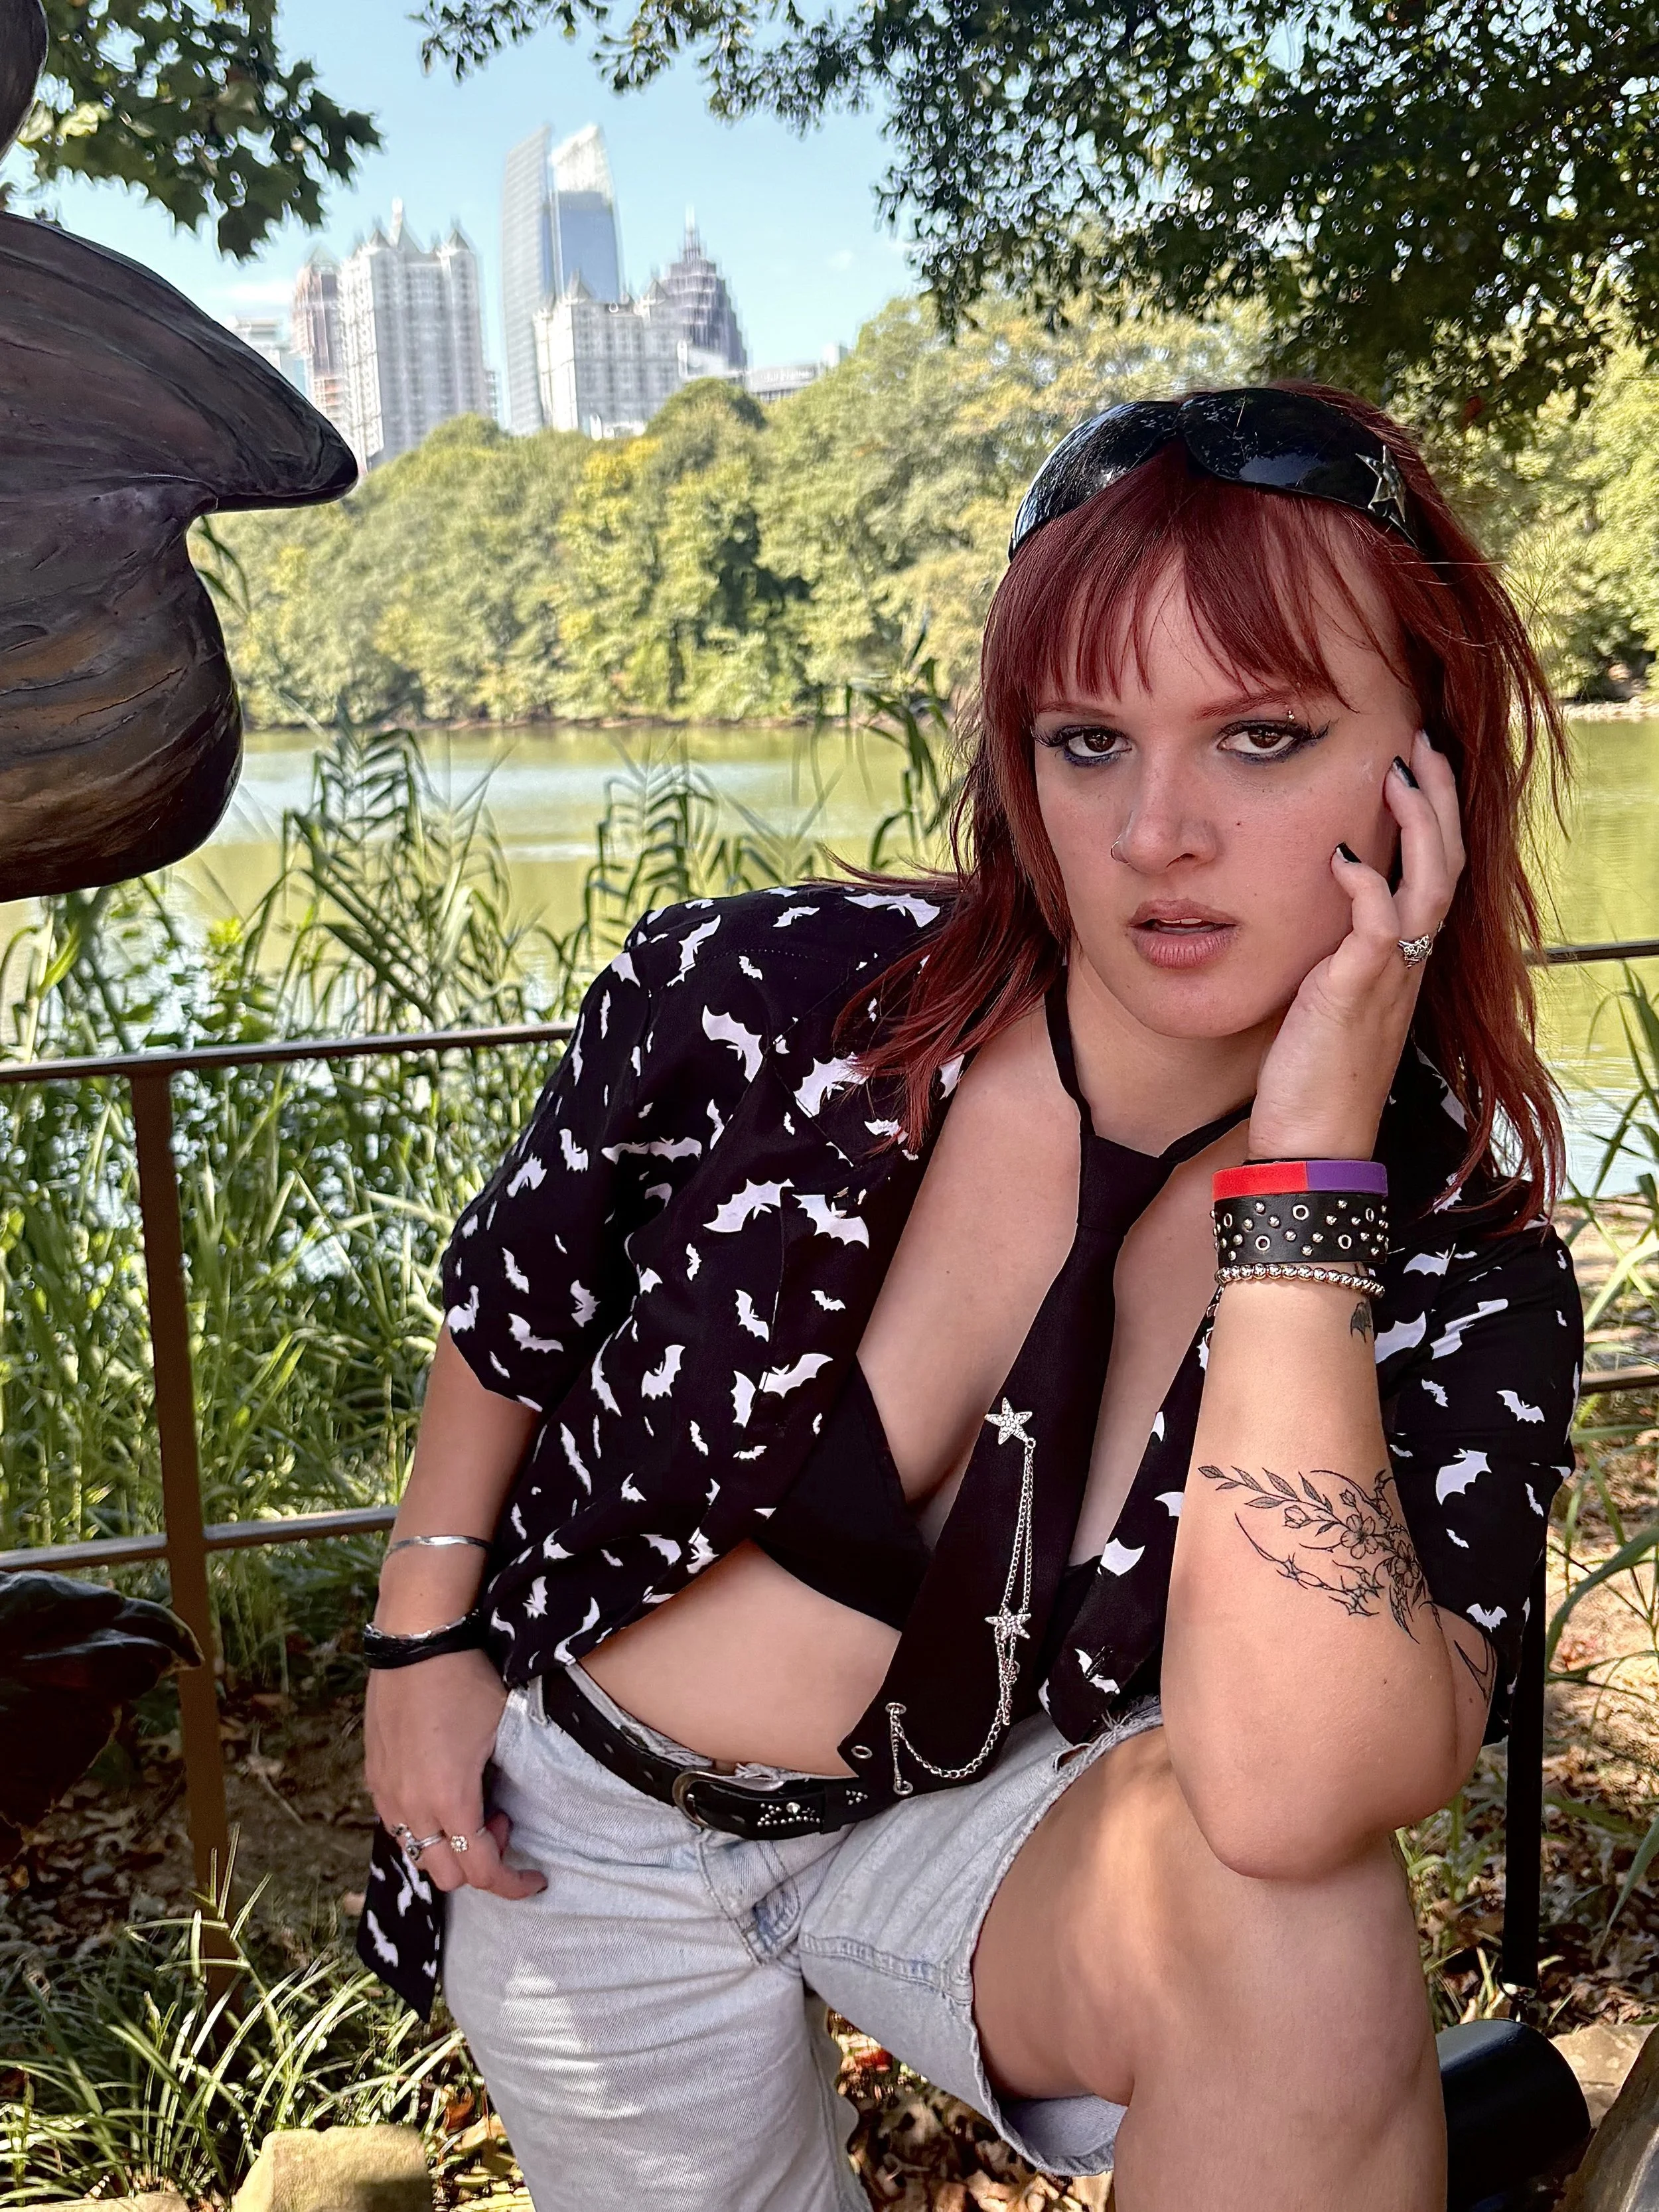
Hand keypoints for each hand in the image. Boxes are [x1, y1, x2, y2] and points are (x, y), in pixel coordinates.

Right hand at [364, 1648, 545, 1899]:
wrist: (416, 1642)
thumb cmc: (466, 1679)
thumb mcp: (503, 1731)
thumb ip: (503, 1781)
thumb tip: (509, 1806)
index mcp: (450, 1800)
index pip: (481, 1871)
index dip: (513, 1884)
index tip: (536, 1879)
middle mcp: (412, 1806)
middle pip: (446, 1875)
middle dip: (481, 1864)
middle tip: (501, 1821)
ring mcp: (387, 1794)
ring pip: (418, 1853)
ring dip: (450, 1847)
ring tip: (473, 1804)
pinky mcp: (375, 1778)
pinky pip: (399, 1825)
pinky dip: (426, 1828)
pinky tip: (443, 1793)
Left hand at [1247, 730, 1464, 1161]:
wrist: (1313, 1144)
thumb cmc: (1312, 1077)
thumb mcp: (1325, 1002)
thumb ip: (1332, 957)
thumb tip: (1314, 914)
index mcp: (1404, 964)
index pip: (1436, 876)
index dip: (1434, 820)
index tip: (1418, 769)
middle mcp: (1408, 966)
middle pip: (1445, 866)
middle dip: (1437, 800)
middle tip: (1422, 744)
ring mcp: (1389, 979)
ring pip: (1428, 886)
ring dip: (1417, 825)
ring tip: (1401, 773)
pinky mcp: (1356, 996)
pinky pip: (1379, 929)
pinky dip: (1367, 889)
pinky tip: (1347, 856)